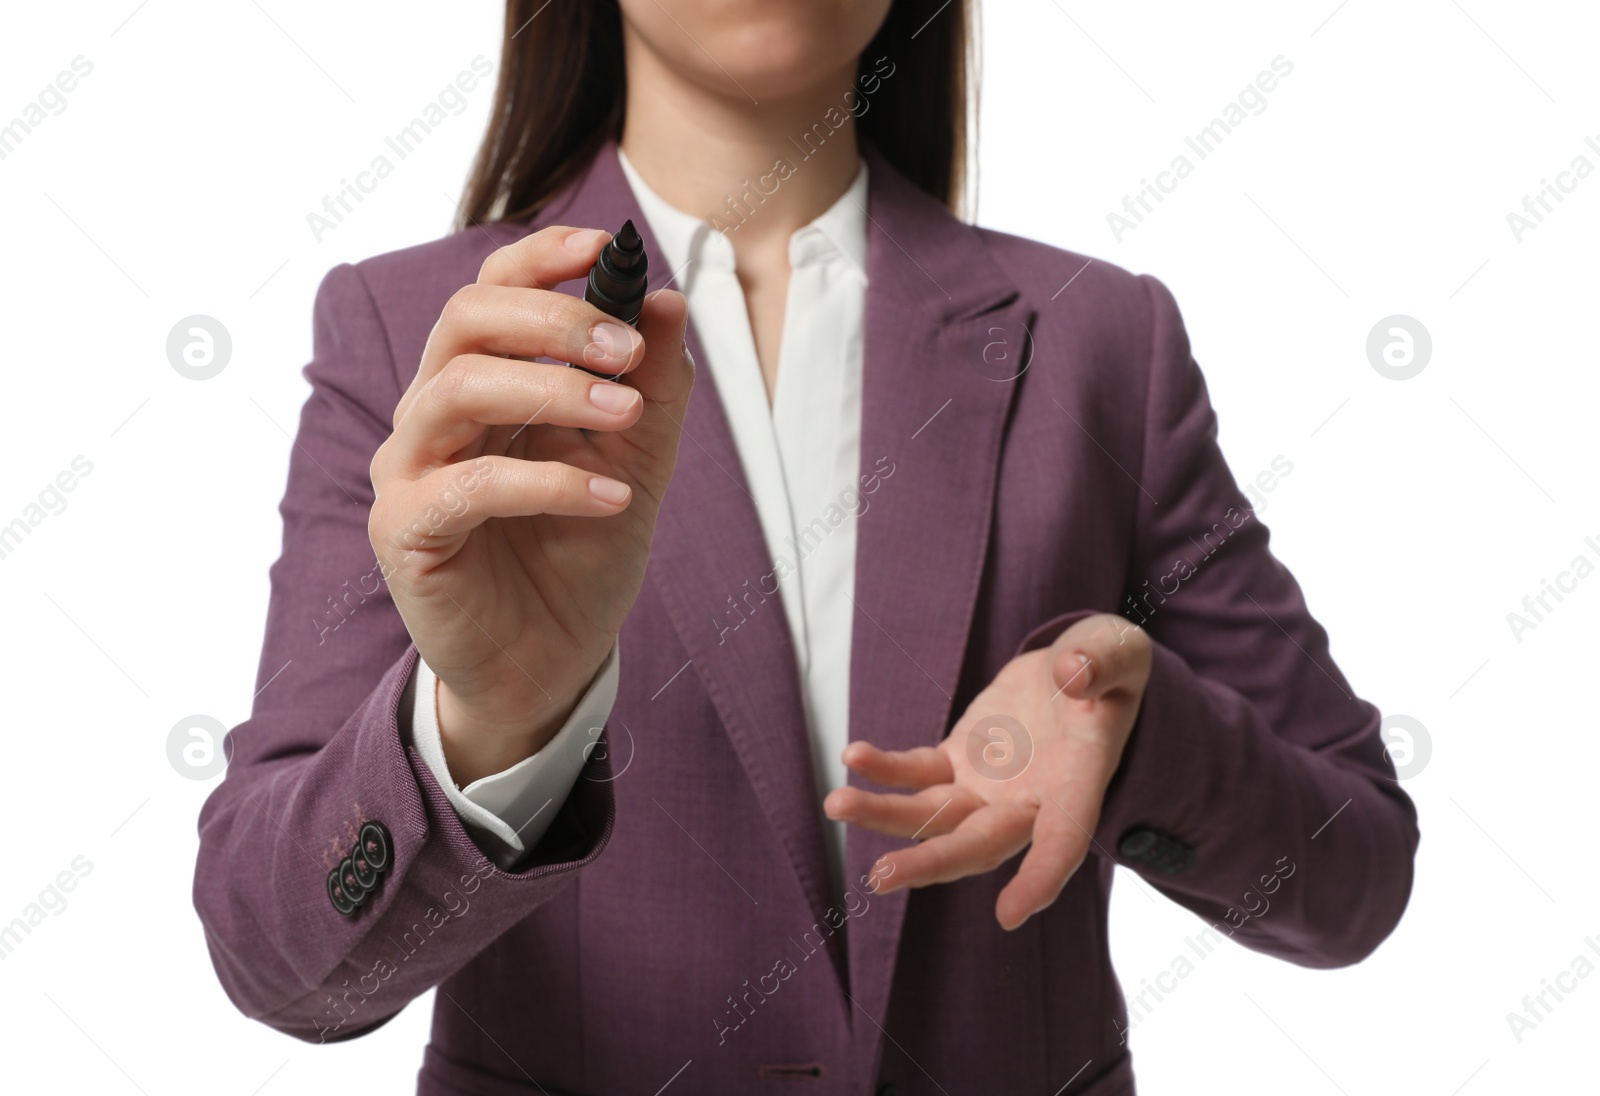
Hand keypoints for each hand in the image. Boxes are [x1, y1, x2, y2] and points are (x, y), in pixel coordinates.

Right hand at [368, 225, 694, 783]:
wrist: (549, 664)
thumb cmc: (579, 558)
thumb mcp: (637, 463)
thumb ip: (653, 388)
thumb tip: (667, 302)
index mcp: (482, 384)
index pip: (491, 292)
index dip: (541, 259)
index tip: (609, 248)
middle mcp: (434, 415)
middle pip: (466, 320)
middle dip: (554, 320)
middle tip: (628, 348)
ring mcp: (410, 471)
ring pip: (458, 388)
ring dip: (552, 388)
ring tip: (625, 412)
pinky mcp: (406, 531)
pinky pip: (468, 484)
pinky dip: (547, 479)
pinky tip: (610, 496)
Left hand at [824, 613, 1151, 929]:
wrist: (1078, 671)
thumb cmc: (1109, 666)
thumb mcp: (1119, 652)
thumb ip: (1102, 662)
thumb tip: (1072, 674)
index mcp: (1078, 783)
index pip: (1063, 839)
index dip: (1041, 878)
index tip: (1010, 915)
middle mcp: (1028, 801)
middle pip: (978, 845)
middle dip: (930, 864)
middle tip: (879, 878)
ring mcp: (988, 788)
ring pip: (934, 817)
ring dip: (885, 816)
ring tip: (836, 805)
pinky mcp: (958, 763)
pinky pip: (917, 774)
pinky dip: (886, 770)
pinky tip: (853, 757)